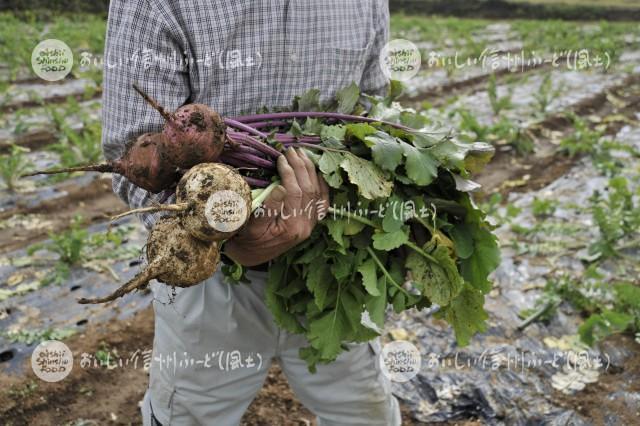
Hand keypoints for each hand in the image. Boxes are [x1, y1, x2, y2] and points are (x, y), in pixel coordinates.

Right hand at [225, 148, 328, 266]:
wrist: (252, 255)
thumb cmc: (247, 238)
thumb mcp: (250, 224)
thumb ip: (266, 208)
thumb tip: (280, 187)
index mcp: (291, 227)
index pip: (295, 193)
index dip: (289, 173)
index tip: (281, 158)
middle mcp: (306, 227)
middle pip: (309, 190)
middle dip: (301, 167)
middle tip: (292, 150)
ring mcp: (311, 225)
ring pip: (317, 193)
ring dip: (311, 171)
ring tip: (302, 154)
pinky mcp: (311, 222)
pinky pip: (322, 201)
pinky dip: (321, 184)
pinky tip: (316, 171)